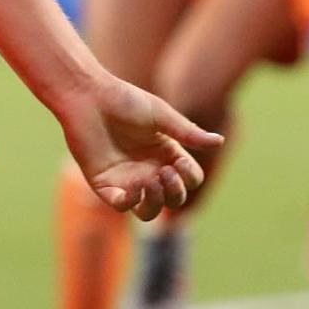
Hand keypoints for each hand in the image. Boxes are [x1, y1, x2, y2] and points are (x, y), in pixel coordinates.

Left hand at [57, 73, 215, 221]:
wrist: (89, 97)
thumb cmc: (124, 100)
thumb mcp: (161, 116)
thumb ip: (187, 133)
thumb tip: (219, 142)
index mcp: (165, 154)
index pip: (189, 179)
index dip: (190, 176)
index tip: (179, 160)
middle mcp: (148, 170)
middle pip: (172, 200)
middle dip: (176, 192)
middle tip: (165, 172)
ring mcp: (126, 179)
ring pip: (148, 211)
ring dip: (156, 203)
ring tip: (152, 181)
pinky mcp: (104, 183)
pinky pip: (120, 205)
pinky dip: (130, 202)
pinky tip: (133, 187)